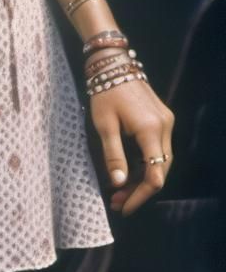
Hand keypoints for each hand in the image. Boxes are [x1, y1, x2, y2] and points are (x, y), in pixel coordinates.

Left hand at [90, 73, 174, 216]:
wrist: (113, 63)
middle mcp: (165, 127)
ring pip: (160, 161)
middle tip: (117, 203)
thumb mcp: (104, 125)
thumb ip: (113, 156)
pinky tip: (129, 173)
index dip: (140, 196)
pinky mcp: (162, 119)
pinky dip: (145, 163)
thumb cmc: (105, 92)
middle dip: (139, 190)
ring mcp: (166, 122)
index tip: (123, 208)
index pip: (154, 175)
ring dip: (142, 178)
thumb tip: (118, 184)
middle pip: (160, 171)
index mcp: (151, 130)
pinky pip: (158, 149)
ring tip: (119, 193)